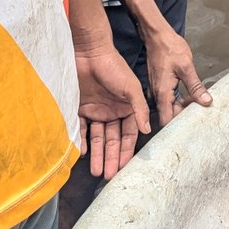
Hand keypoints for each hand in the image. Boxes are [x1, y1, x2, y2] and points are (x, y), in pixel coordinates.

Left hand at [74, 43, 150, 180]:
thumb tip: (148, 130)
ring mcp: (96, 111)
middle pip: (112, 139)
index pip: (128, 134)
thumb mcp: (131, 88)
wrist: (90, 54)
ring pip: (97, 137)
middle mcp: (112, 112)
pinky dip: (82, 141)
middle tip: (108, 175)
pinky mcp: (81, 109)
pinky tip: (82, 154)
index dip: (126, 150)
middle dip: (111, 157)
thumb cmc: (114, 68)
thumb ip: (139, 109)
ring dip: (97, 154)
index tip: (123, 166)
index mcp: (127, 108)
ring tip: (96, 171)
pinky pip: (81, 129)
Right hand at [143, 27, 211, 125]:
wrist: (157, 36)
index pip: (167, 120)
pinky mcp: (160, 85)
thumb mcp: (186, 67)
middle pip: (169, 115)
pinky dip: (179, 99)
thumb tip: (206, 101)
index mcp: (162, 93)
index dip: (179, 125)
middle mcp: (157, 95)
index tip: (193, 122)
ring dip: (183, 107)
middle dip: (184, 116)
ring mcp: (157, 90)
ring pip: (170, 107)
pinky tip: (191, 94)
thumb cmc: (170, 48)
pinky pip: (169, 98)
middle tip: (200, 112)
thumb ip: (196, 86)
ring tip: (198, 103)